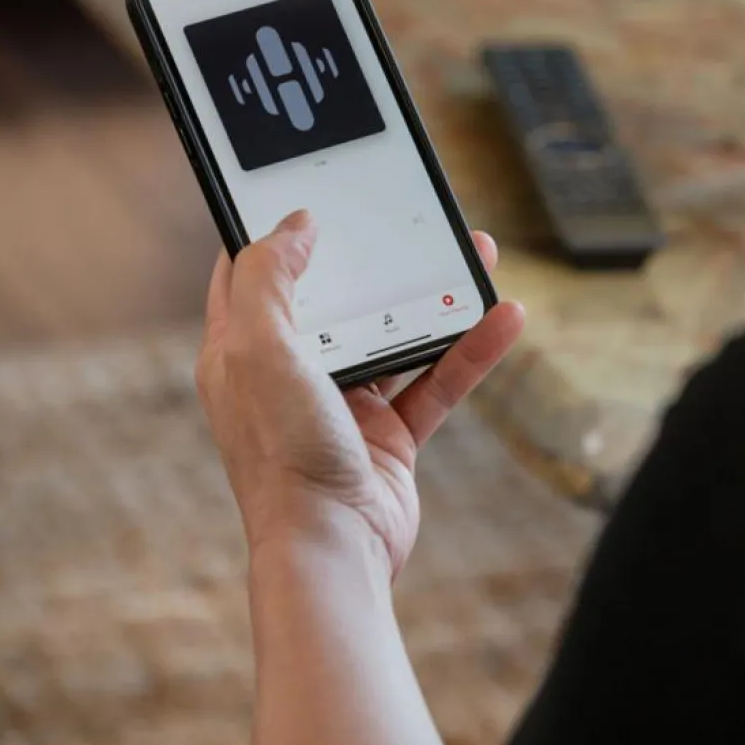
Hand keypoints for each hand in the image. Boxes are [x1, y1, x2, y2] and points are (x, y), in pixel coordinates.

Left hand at [196, 210, 524, 580]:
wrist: (332, 551)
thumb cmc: (282, 454)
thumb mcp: (258, 346)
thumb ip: (268, 276)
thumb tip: (294, 224)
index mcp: (240, 351)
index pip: (249, 274)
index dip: (273, 231)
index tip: (311, 193)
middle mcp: (289, 375)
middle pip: (335, 297)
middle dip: (374, 256)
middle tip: (409, 218)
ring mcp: (342, 406)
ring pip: (394, 332)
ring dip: (433, 295)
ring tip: (474, 253)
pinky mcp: (389, 436)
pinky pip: (436, 380)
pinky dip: (471, 350)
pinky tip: (504, 316)